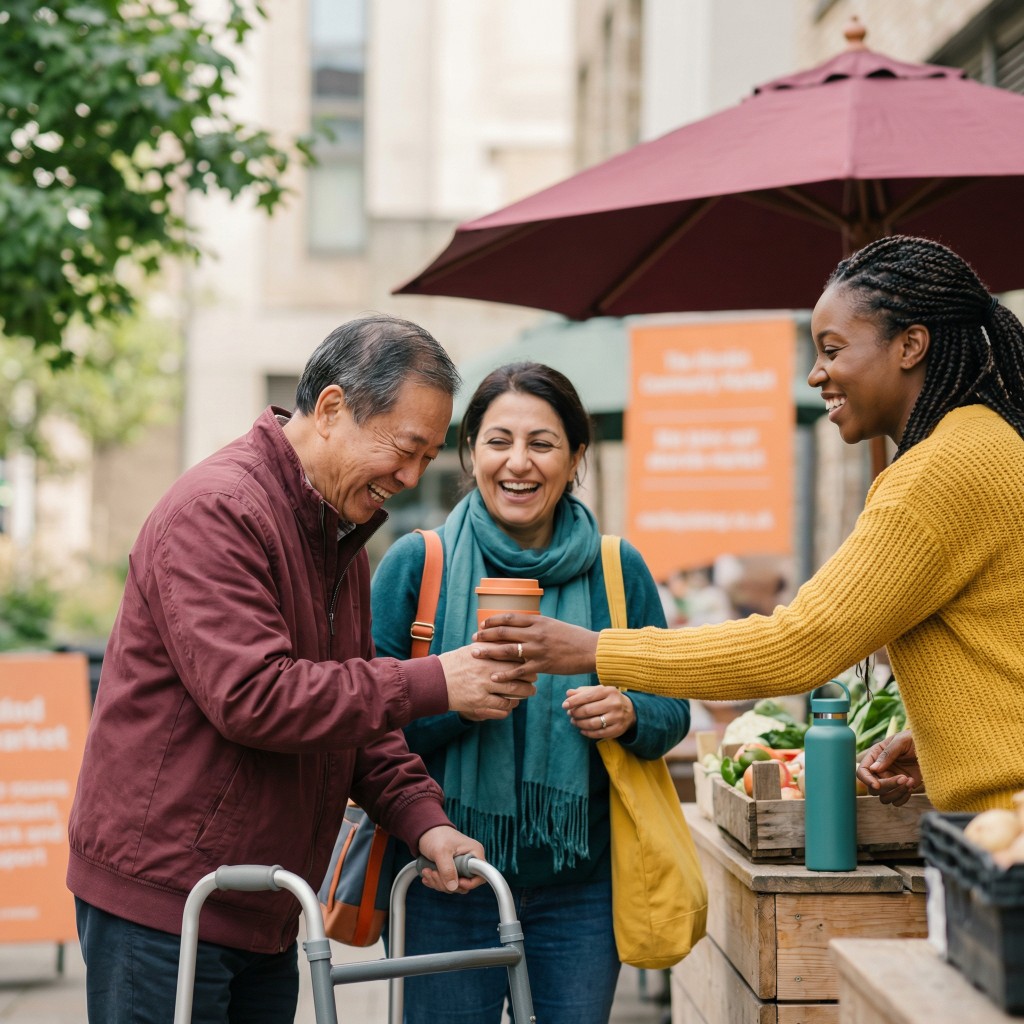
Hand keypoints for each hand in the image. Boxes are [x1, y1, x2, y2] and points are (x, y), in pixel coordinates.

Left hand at [416, 825, 486, 892]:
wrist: (426, 831)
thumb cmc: (436, 836)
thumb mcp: (441, 852)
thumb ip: (447, 870)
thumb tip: (453, 887)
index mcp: (474, 853)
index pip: (481, 876)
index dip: (469, 883)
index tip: (455, 881)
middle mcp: (471, 861)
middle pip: (465, 884)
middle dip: (446, 883)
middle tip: (433, 873)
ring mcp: (462, 867)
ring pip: (454, 886)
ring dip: (438, 882)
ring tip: (427, 871)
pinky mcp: (452, 871)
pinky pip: (447, 884)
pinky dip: (436, 881)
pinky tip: (427, 874)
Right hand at [438, 645, 536, 721]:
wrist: (436, 681)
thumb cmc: (456, 663)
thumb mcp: (472, 649)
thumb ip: (490, 645)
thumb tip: (509, 638)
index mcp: (486, 656)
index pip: (514, 657)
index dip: (526, 661)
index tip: (530, 663)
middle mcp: (486, 671)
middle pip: (517, 676)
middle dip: (529, 680)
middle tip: (534, 680)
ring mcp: (483, 688)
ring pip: (512, 693)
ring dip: (524, 694)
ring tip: (529, 693)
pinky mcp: (479, 703)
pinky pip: (501, 707)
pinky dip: (510, 706)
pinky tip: (512, 703)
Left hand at [473, 613, 599, 681]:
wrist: (590, 649)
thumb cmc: (573, 636)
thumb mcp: (553, 625)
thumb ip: (537, 625)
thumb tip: (521, 625)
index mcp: (538, 621)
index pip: (509, 618)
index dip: (493, 621)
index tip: (482, 624)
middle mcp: (535, 633)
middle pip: (504, 632)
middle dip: (486, 635)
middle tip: (474, 638)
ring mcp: (538, 649)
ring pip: (507, 650)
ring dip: (489, 651)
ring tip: (476, 653)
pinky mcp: (543, 665)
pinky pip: (519, 671)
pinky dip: (504, 674)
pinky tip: (493, 676)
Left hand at [563, 684, 634, 740]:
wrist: (630, 710)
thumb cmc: (608, 698)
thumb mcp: (598, 691)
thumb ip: (583, 691)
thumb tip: (568, 693)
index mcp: (608, 691)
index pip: (587, 696)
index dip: (573, 701)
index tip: (564, 705)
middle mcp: (614, 704)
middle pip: (589, 711)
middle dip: (576, 713)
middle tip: (570, 714)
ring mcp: (617, 718)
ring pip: (593, 723)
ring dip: (580, 724)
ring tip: (574, 722)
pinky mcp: (618, 729)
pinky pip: (599, 734)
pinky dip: (588, 733)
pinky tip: (582, 730)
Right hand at [856, 730, 922, 805]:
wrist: (934, 747)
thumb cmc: (915, 739)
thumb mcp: (901, 741)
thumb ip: (887, 754)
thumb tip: (873, 769)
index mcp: (875, 756)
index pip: (863, 771)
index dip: (866, 780)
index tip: (877, 785)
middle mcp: (881, 771)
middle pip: (874, 788)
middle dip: (888, 786)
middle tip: (903, 778)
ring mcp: (891, 781)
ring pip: (884, 797)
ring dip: (896, 793)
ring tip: (909, 782)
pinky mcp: (903, 788)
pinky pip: (897, 801)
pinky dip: (903, 798)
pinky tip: (912, 785)